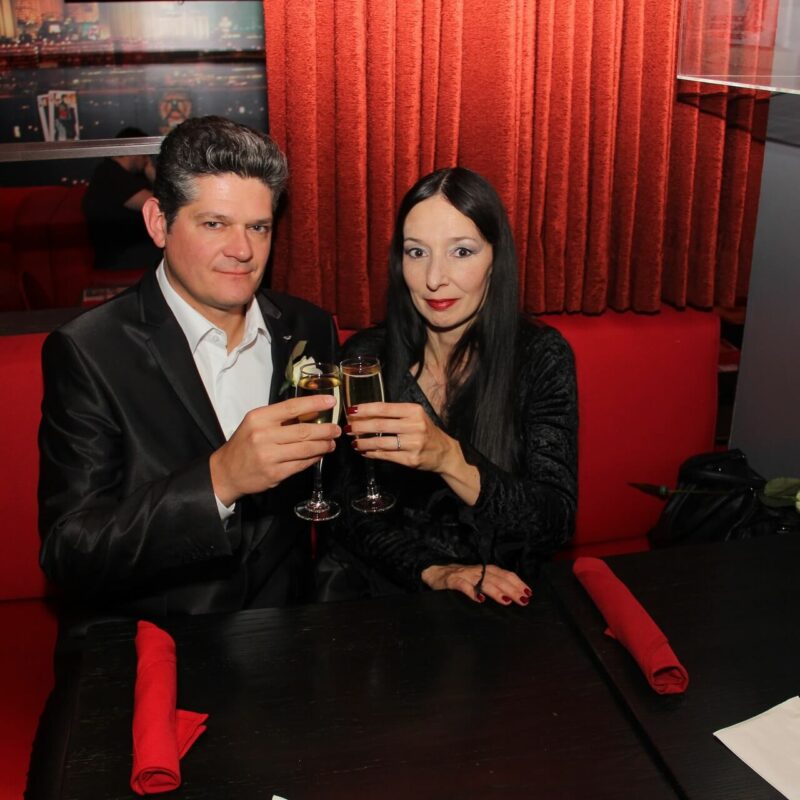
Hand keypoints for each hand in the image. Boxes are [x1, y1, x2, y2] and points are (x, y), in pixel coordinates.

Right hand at [210, 394, 339, 505]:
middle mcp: (263, 435)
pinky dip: (314, 458)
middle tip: (336, 429)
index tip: (331, 401)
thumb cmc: (245, 444)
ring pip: (306, 449)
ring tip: (331, 443)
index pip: (292, 407)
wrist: (226, 471)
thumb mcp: (256, 424)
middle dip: (325, 430)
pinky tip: (319, 454)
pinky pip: (301, 464)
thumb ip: (281, 418)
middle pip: (303, 430)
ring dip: (323, 445)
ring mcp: (269, 456)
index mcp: (259, 418)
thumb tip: (313, 411)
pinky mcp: (275, 473)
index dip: (314, 403)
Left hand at [346, 401, 454, 473]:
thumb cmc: (425, 431)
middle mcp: (415, 426)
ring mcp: (413, 444)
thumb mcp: (414, 416)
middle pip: (380, 425)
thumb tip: (364, 414)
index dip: (365, 409)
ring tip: (353, 442)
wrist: (444, 452)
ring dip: (363, 442)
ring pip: (381, 442)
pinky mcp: (411, 459)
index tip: (351, 411)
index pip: (384, 408)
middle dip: (360, 426)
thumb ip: (394, 414)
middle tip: (347, 428)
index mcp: (414, 411)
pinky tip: (365, 452)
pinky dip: (372, 454)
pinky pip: (386, 456)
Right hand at [421, 563, 531, 605]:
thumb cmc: (459, 580)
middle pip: (497, 578)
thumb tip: (512, 598)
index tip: (528, 593)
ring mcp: (464, 575)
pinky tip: (479, 599)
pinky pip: (462, 585)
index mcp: (484, 570)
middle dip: (512, 589)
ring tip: (506, 600)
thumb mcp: (476, 580)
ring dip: (496, 590)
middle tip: (523, 600)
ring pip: (483, 581)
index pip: (504, 574)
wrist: (433, 573)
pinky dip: (471, 591)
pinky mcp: (451, 581)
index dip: (517, 582)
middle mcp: (477, 571)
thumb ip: (491, 585)